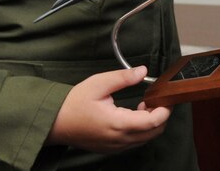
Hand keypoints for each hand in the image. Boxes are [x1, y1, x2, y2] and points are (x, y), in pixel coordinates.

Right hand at [47, 66, 169, 152]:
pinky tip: (133, 114)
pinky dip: (141, 130)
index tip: (165, 96)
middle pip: (154, 132)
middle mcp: (119, 139)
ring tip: (143, 104)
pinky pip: (134, 142)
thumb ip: (123, 77)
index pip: (154, 122)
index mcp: (118, 123)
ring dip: (151, 123)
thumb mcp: (99, 83)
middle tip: (155, 98)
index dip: (165, 109)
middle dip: (160, 115)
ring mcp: (115, 147)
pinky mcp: (111, 148)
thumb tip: (143, 71)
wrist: (54, 122)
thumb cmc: (74, 103)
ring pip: (145, 139)